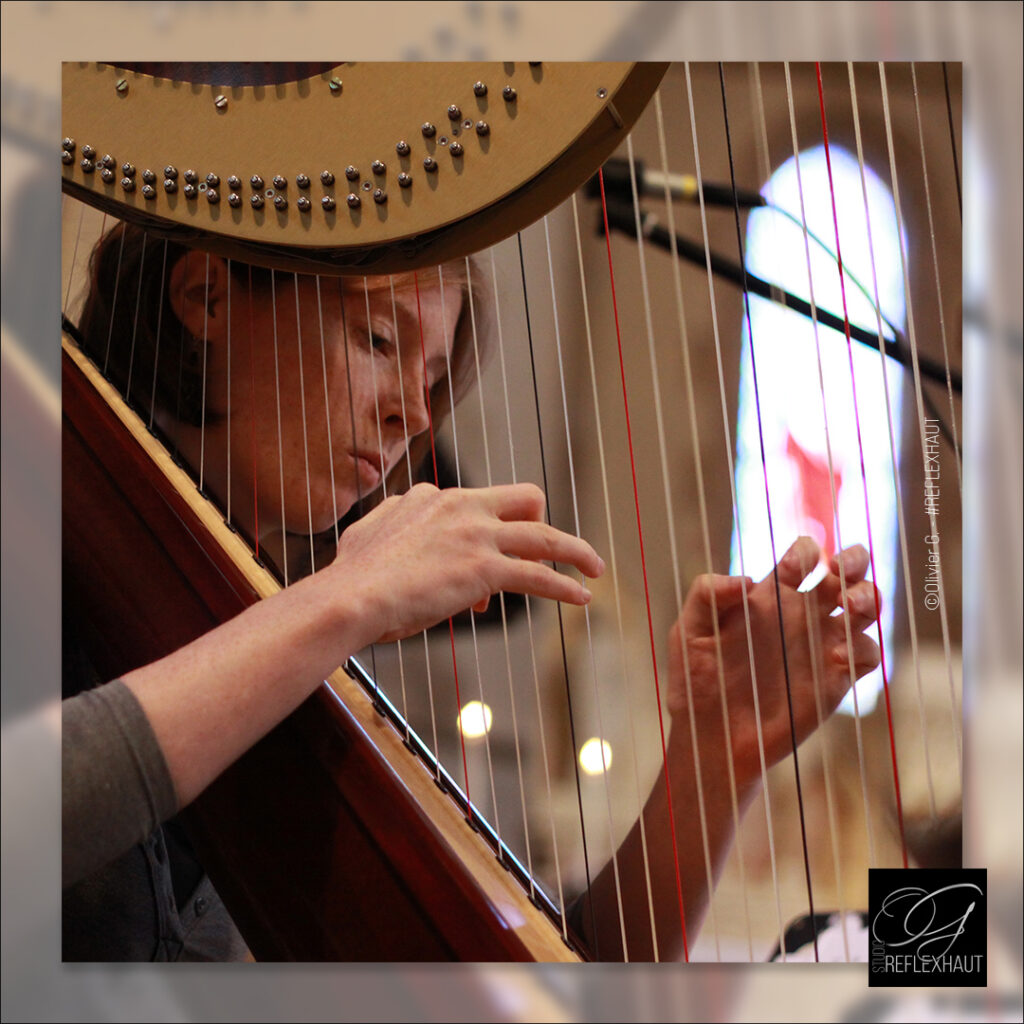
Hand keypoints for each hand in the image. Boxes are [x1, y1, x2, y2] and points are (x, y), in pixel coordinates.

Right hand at [330, 482, 604, 646]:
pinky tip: (581, 598)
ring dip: (576, 552)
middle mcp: (462, 507)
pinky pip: (539, 576)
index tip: (478, 579)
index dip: (487, 537)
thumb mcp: (373, 532)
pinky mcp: (484, 569)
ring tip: (595, 569)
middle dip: (543, 522)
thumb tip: (400, 521)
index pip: (479, 505)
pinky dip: (565, 587)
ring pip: (545, 537)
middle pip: (526, 499)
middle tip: (553, 551)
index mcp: (435, 497)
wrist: (349, 597)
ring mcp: (476, 536)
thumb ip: (394, 520)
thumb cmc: (352, 576)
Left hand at [668, 537, 879, 788]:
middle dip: (855, 560)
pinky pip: (867, 654)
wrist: (712, 737)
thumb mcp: (688, 632)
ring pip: (865, 608)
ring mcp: (821, 646)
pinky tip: (838, 656)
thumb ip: (706, 595)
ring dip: (868, 597)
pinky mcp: (835, 680)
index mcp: (769, 596)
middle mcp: (801, 616)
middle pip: (846, 572)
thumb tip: (746, 581)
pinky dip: (863, 648)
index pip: (801, 557)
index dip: (804, 553)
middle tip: (840, 569)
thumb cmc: (696, 681)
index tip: (791, 571)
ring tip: (848, 606)